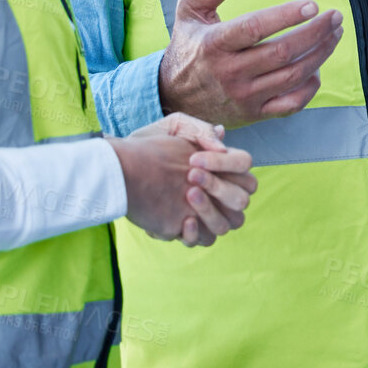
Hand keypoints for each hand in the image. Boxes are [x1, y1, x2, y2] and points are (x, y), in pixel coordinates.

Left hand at [133, 112, 257, 245]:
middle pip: (242, 198)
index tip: (193, 159)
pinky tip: (183, 220)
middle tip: (190, 176)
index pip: (244, 165)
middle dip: (219, 188)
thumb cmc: (151, 144)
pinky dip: (197, 232)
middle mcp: (220, 192)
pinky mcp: (188, 230)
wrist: (123, 169)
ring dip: (211, 211)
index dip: (226, 164)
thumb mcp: (175, 127)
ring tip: (187, 195)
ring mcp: (207, 214)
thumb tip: (223, 145)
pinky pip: (207, 240)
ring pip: (229, 223)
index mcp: (222, 166)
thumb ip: (201, 130)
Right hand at [159, 0, 342, 127]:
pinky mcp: (253, 113)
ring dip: (320, 54)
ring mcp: (243, 96)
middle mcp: (229, 72)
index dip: (286, 16)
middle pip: (282, 52)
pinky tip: (317, 68)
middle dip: (315, 33)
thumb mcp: (190, 9)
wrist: (173, 95)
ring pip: (292, 76)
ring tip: (334, 34)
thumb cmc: (188, 45)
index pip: (254, 28)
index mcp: (214, 43)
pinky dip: (310, 86)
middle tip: (335, 17)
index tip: (313, 5)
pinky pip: (291, 104)